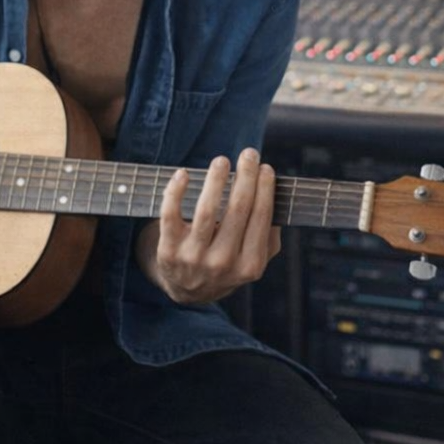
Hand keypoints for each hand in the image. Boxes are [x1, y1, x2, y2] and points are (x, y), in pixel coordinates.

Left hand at [138, 148, 280, 303]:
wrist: (185, 289)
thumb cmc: (224, 265)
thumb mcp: (251, 263)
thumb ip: (268, 241)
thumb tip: (276, 205)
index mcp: (249, 266)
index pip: (260, 219)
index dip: (264, 190)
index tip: (265, 167)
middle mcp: (222, 263)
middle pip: (237, 210)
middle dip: (246, 177)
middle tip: (249, 154)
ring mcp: (193, 258)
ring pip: (205, 210)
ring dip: (216, 180)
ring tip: (221, 161)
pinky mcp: (167, 251)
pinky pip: (170, 215)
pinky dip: (176, 191)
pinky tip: (183, 174)